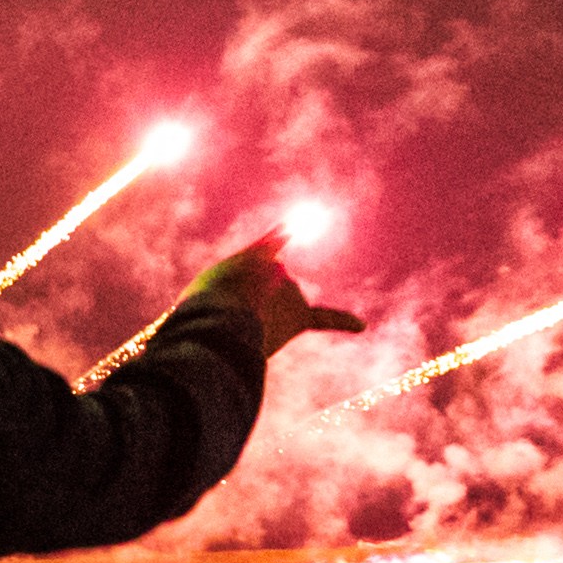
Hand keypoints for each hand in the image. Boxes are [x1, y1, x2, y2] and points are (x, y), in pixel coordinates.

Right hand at [185, 234, 364, 364]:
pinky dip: (344, 322)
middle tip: (226, 315)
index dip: (274, 248)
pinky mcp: (299, 315)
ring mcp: (290, 289)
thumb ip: (227, 308)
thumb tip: (247, 333)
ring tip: (242, 325)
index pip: (266, 252)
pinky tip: (362, 326)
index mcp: (251, 255)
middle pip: (265, 297)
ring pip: (277, 315)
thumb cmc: (200, 307)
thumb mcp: (204, 297)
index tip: (290, 230)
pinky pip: (326, 318)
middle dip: (250, 310)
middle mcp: (278, 266)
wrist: (218, 312)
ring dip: (259, 325)